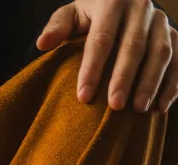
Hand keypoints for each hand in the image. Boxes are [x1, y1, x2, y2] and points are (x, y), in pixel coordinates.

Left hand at [37, 0, 177, 112]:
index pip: (101, 38)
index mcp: (114, 0)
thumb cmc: (93, 14)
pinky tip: (161, 108)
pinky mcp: (175, 34)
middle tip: (115, 106)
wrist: (125, 2)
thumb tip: (42, 44)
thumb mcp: (74, 14)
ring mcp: (161, 21)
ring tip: (138, 109)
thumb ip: (58, 27)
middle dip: (124, 78)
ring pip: (160, 52)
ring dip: (151, 82)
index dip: (92, 68)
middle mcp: (141, 7)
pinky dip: (173, 84)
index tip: (83, 97)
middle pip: (133, 46)